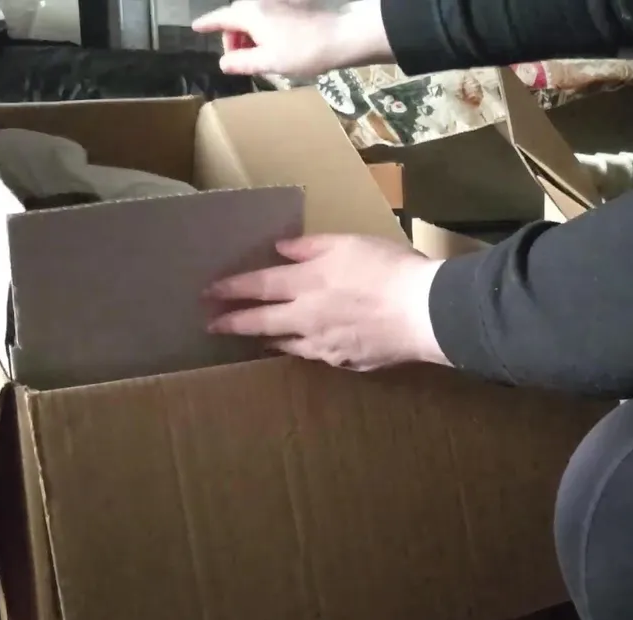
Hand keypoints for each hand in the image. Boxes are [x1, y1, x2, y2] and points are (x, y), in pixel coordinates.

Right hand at [191, 0, 393, 76]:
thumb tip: (223, 63)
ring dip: (249, 35)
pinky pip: (268, 14)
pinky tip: (273, 46)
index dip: (207, 24)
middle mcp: (260, 0)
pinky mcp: (292, 4)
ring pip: (253, 16)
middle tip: (239, 60)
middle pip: (237, 17)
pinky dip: (263, 29)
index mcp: (250, 13)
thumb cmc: (304, 51)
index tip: (196, 28)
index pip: (221, 18)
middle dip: (233, 37)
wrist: (342, 36)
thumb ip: (241, 62)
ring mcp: (277, 0)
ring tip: (258, 56)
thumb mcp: (268, 62)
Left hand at [205, 234, 448, 370]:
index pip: (258, 286)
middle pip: (261, 322)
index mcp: (306, 282)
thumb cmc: (390, 270)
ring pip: (286, 344)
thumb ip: (312, 246)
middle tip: (211, 326)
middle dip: (233, 323)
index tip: (208, 292)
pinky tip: (304, 348)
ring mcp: (325, 344)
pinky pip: (316, 356)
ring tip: (255, 340)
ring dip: (266, 340)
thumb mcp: (350, 243)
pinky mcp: (346, 361)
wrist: (424, 313)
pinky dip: (302, 350)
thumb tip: (281, 249)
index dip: (231, 289)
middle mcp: (307, 317)